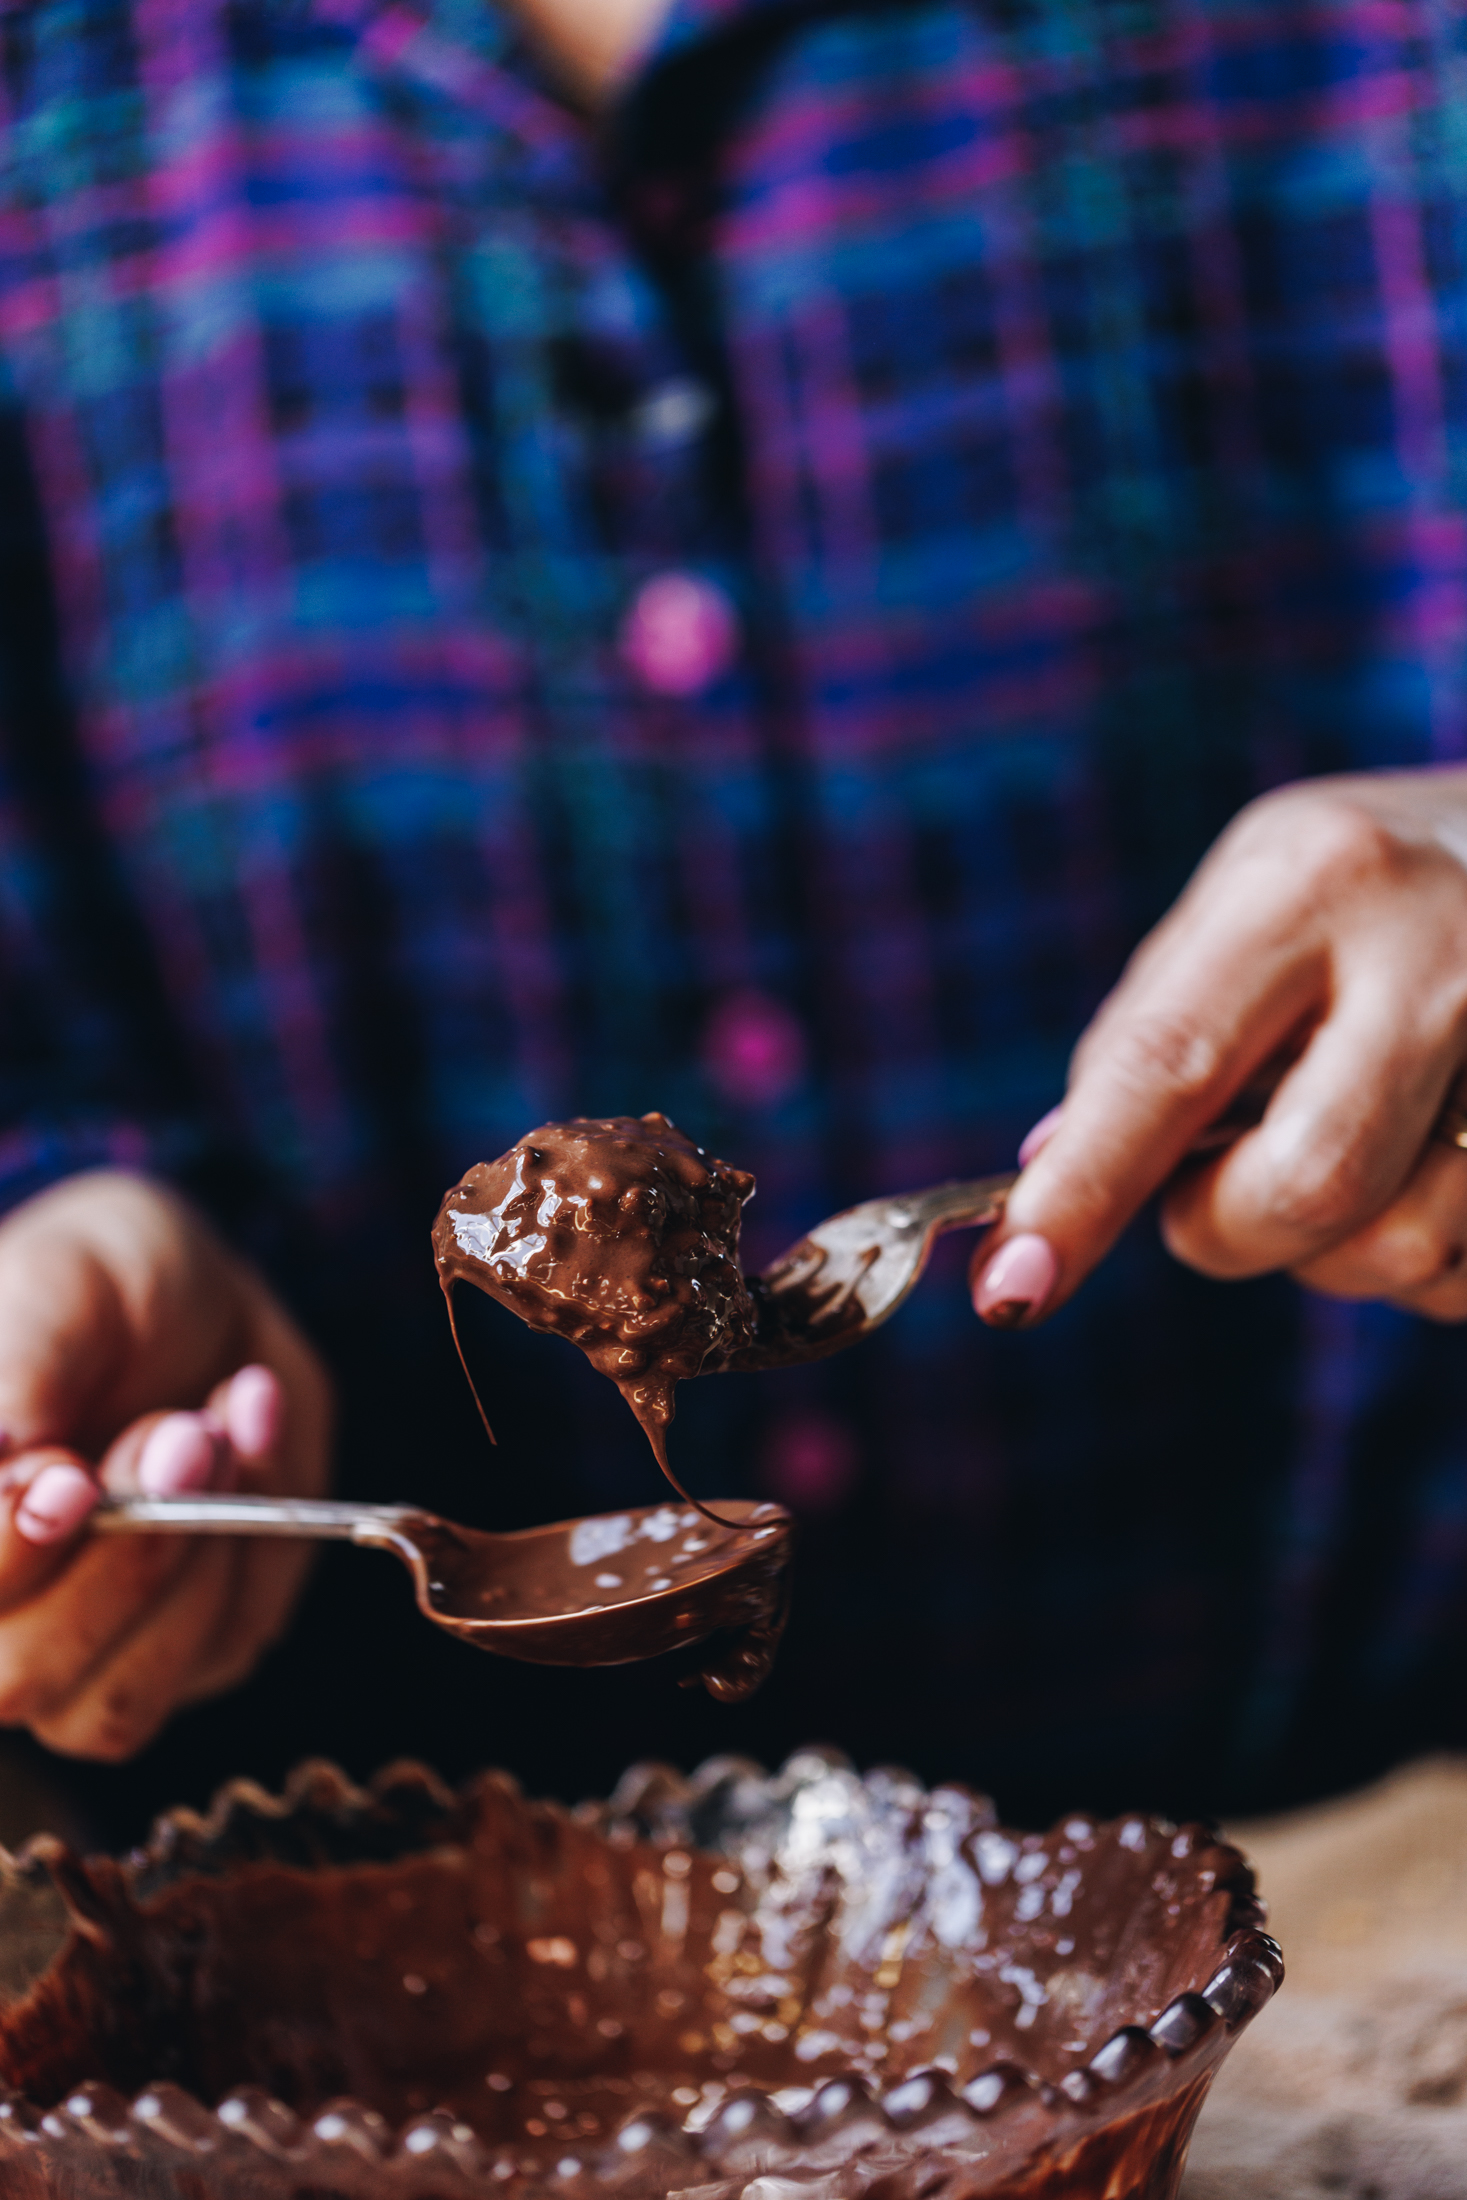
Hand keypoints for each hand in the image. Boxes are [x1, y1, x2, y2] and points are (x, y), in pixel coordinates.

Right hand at [0, 1171, 331, 1757]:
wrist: (194, 1295)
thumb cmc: (91, 1286)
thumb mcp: (54, 1294)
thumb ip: (19, 1380)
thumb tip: (0, 1459)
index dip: (6, 1555)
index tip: (70, 1480)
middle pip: (17, 1680)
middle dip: (118, 1557)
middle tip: (181, 1433)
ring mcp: (74, 1649)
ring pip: (114, 1706)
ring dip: (188, 1562)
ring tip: (211, 1429)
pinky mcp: (181, 1650)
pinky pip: (217, 1648)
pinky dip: (252, 1543)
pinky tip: (248, 1435)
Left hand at [971, 768, 1466, 1325]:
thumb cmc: (1373, 883)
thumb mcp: (1254, 892)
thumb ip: (1152, 1027)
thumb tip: (1048, 1178)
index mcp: (1312, 882)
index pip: (1169, 1063)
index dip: (1083, 1191)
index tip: (1012, 1287)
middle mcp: (1438, 952)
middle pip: (1304, 1188)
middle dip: (1227, 1227)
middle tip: (1218, 1184)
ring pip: (1401, 1251)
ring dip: (1335, 1251)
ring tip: (1348, 1147)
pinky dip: (1425, 1263)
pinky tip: (1428, 1171)